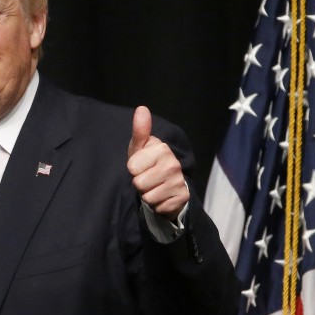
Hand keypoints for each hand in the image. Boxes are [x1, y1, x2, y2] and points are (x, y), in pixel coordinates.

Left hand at [127, 106, 189, 220]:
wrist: (166, 185)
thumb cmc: (147, 164)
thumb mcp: (139, 148)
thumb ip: (140, 130)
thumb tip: (142, 108)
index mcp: (162, 148)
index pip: (132, 167)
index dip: (133, 169)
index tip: (141, 166)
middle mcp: (173, 164)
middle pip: (139, 183)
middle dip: (140, 183)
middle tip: (147, 178)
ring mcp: (179, 181)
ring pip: (148, 196)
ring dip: (147, 194)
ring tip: (154, 187)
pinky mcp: (182, 197)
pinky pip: (157, 206)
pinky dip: (156, 204)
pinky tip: (162, 196)